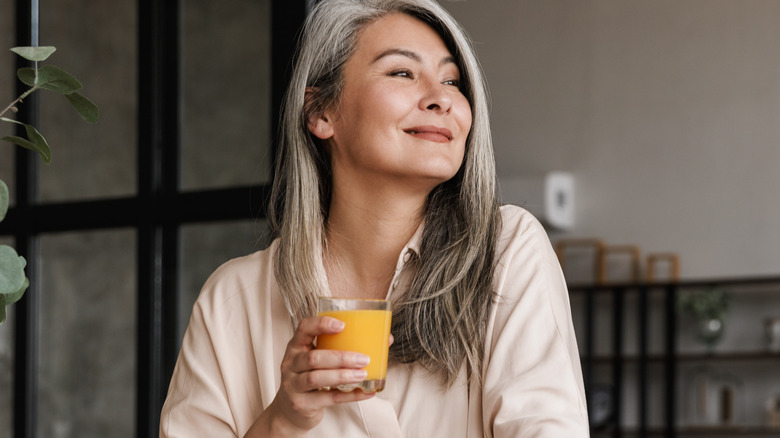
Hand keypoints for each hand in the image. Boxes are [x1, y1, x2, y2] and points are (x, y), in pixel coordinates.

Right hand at [246, 316, 376, 436]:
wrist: (291, 411)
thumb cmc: (310, 377)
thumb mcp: (318, 360)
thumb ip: (343, 348)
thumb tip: (386, 339)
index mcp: (296, 346)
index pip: (304, 328)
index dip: (321, 324)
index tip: (342, 325)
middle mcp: (290, 364)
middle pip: (313, 357)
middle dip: (341, 358)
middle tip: (363, 359)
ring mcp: (292, 385)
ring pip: (316, 378)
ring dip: (342, 375)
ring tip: (363, 374)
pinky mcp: (301, 404)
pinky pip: (328, 398)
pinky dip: (349, 396)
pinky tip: (365, 392)